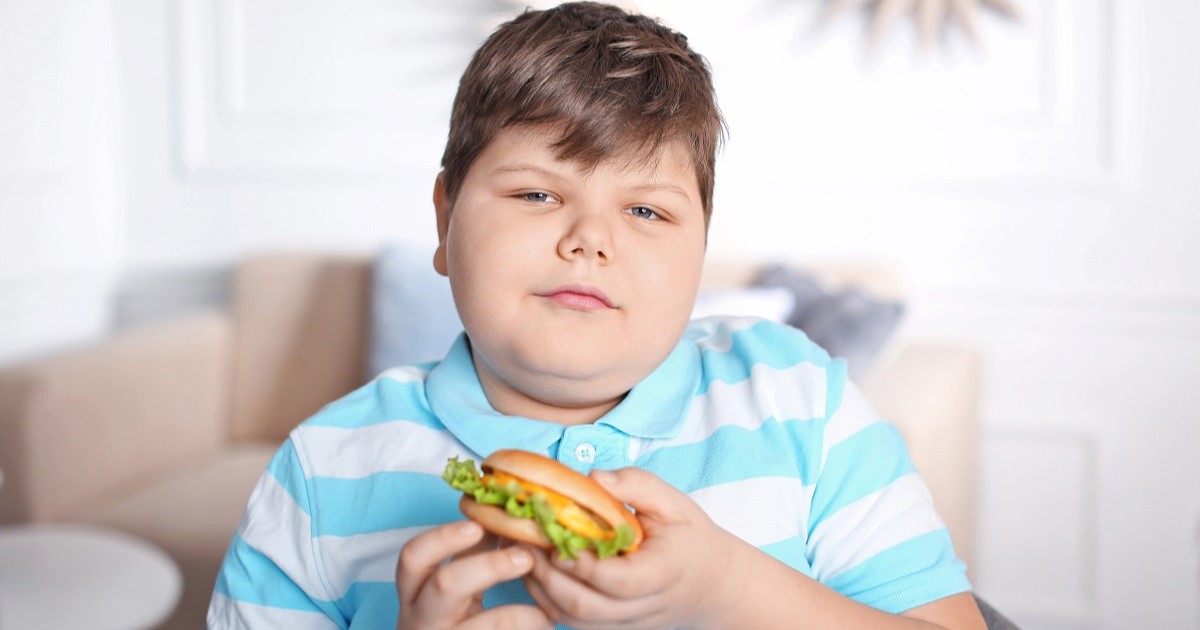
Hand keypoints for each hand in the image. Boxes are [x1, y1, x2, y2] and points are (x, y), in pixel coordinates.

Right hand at [396, 520, 552, 629]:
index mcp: (415, 591)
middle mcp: (421, 617)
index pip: (414, 557)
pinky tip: (544, 623)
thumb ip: (472, 552)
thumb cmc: (451, 618)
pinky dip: (528, 628)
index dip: (443, 537)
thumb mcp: (455, 585)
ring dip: (520, 614)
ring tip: (547, 610)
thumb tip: (505, 512)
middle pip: (445, 584)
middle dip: (489, 566)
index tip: (478, 525)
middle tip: (526, 557)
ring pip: (480, 625)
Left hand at [521, 468, 750, 629]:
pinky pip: (575, 625)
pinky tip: (538, 573)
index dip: (583, 565)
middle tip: (527, 543)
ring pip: (575, 621)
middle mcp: (645, 606)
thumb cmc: (691, 538)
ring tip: (525, 555)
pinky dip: (550, 602)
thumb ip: (636, 485)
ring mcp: (629, 624)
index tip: (557, 540)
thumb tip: (594, 477)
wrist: (714, 584)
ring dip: (543, 590)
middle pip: (588, 607)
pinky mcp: (615, 629)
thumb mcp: (674, 502)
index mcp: (664, 572)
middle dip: (549, 577)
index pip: (619, 581)